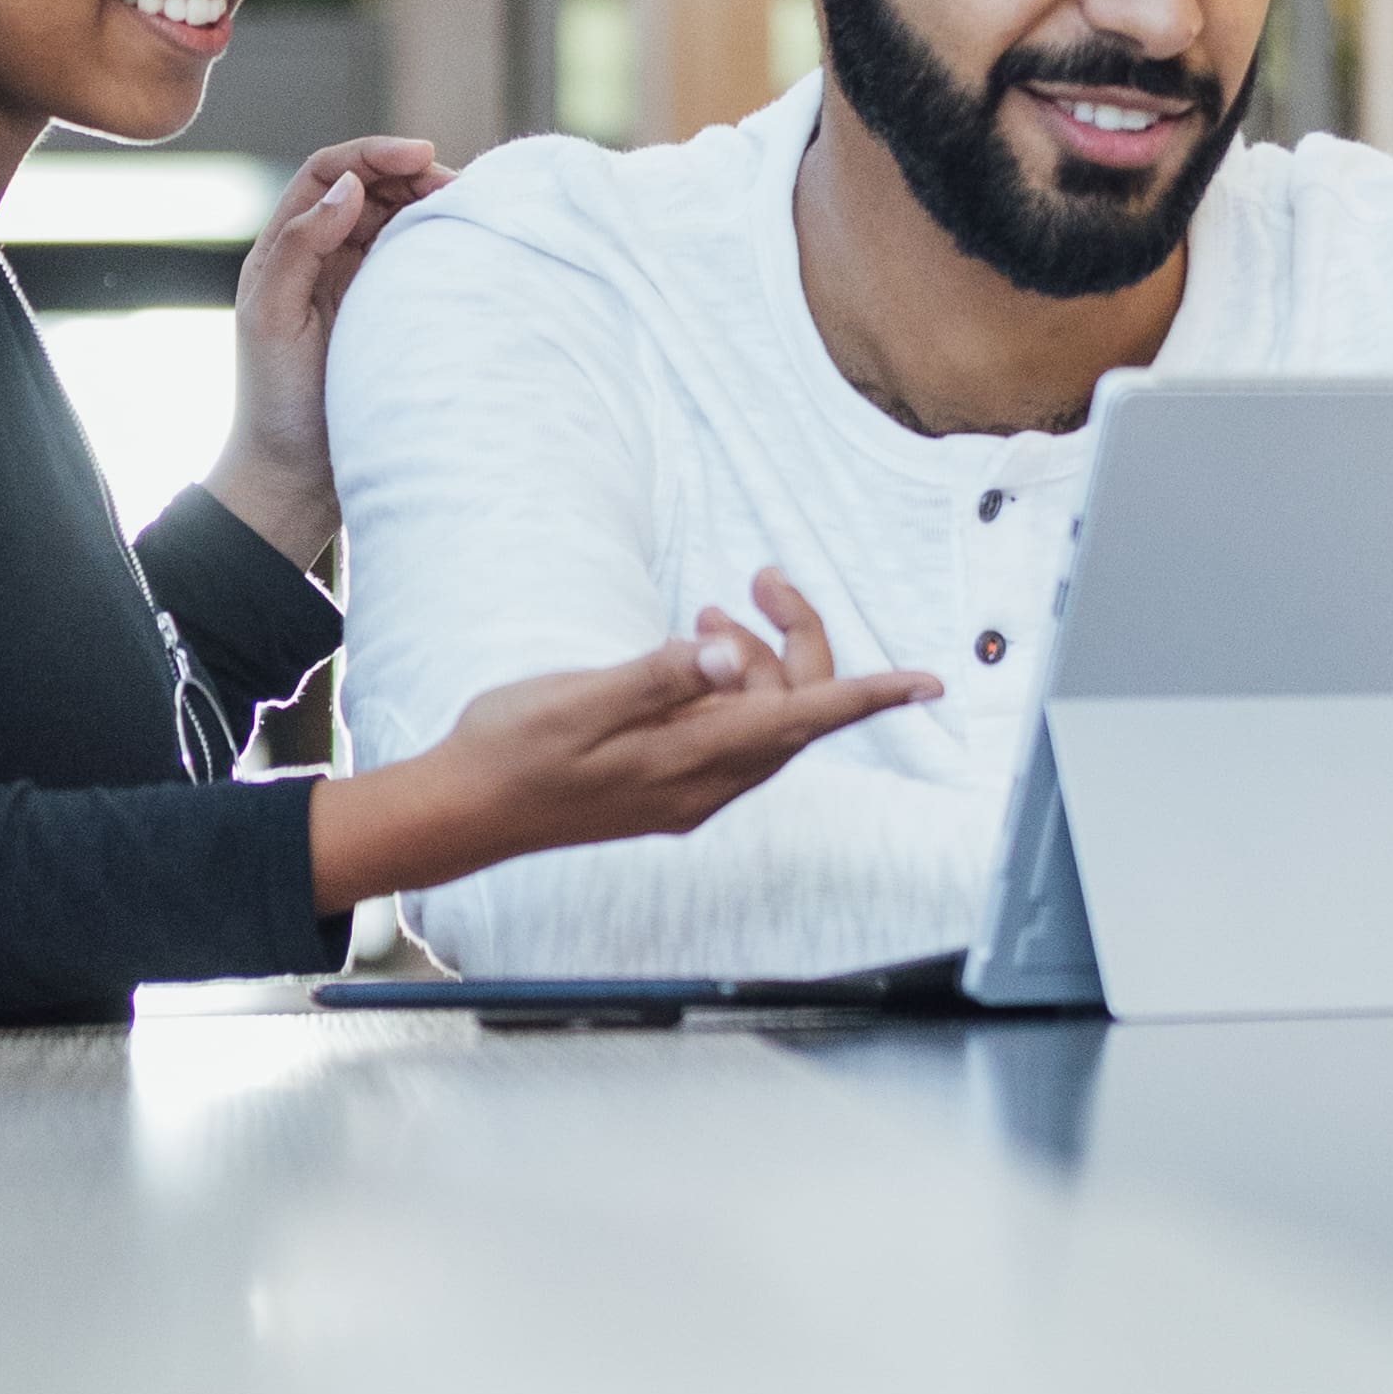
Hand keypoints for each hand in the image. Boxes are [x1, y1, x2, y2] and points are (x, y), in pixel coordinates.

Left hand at [208, 133, 454, 564]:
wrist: (296, 476)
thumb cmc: (276, 402)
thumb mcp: (272, 318)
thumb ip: (300, 246)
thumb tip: (349, 187)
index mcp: (284, 249)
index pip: (328, 174)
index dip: (373, 153)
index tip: (421, 154)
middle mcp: (319, 257)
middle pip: (369, 187)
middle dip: (410, 172)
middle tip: (456, 186)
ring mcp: (355, 283)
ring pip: (396, 219)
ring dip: (429, 202)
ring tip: (468, 208)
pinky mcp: (386, 312)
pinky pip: (415, 260)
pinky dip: (439, 240)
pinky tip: (465, 243)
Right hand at [314, 570, 940, 905]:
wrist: (466, 811)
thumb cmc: (512, 751)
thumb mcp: (578, 700)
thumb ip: (658, 676)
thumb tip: (730, 654)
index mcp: (689, 760)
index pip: (804, 720)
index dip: (868, 696)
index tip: (926, 684)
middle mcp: (704, 785)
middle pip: (793, 709)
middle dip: (790, 639)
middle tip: (752, 582)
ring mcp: (689, 791)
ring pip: (763, 718)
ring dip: (753, 659)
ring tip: (710, 613)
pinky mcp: (670, 787)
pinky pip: (731, 733)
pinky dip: (727, 686)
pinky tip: (692, 653)